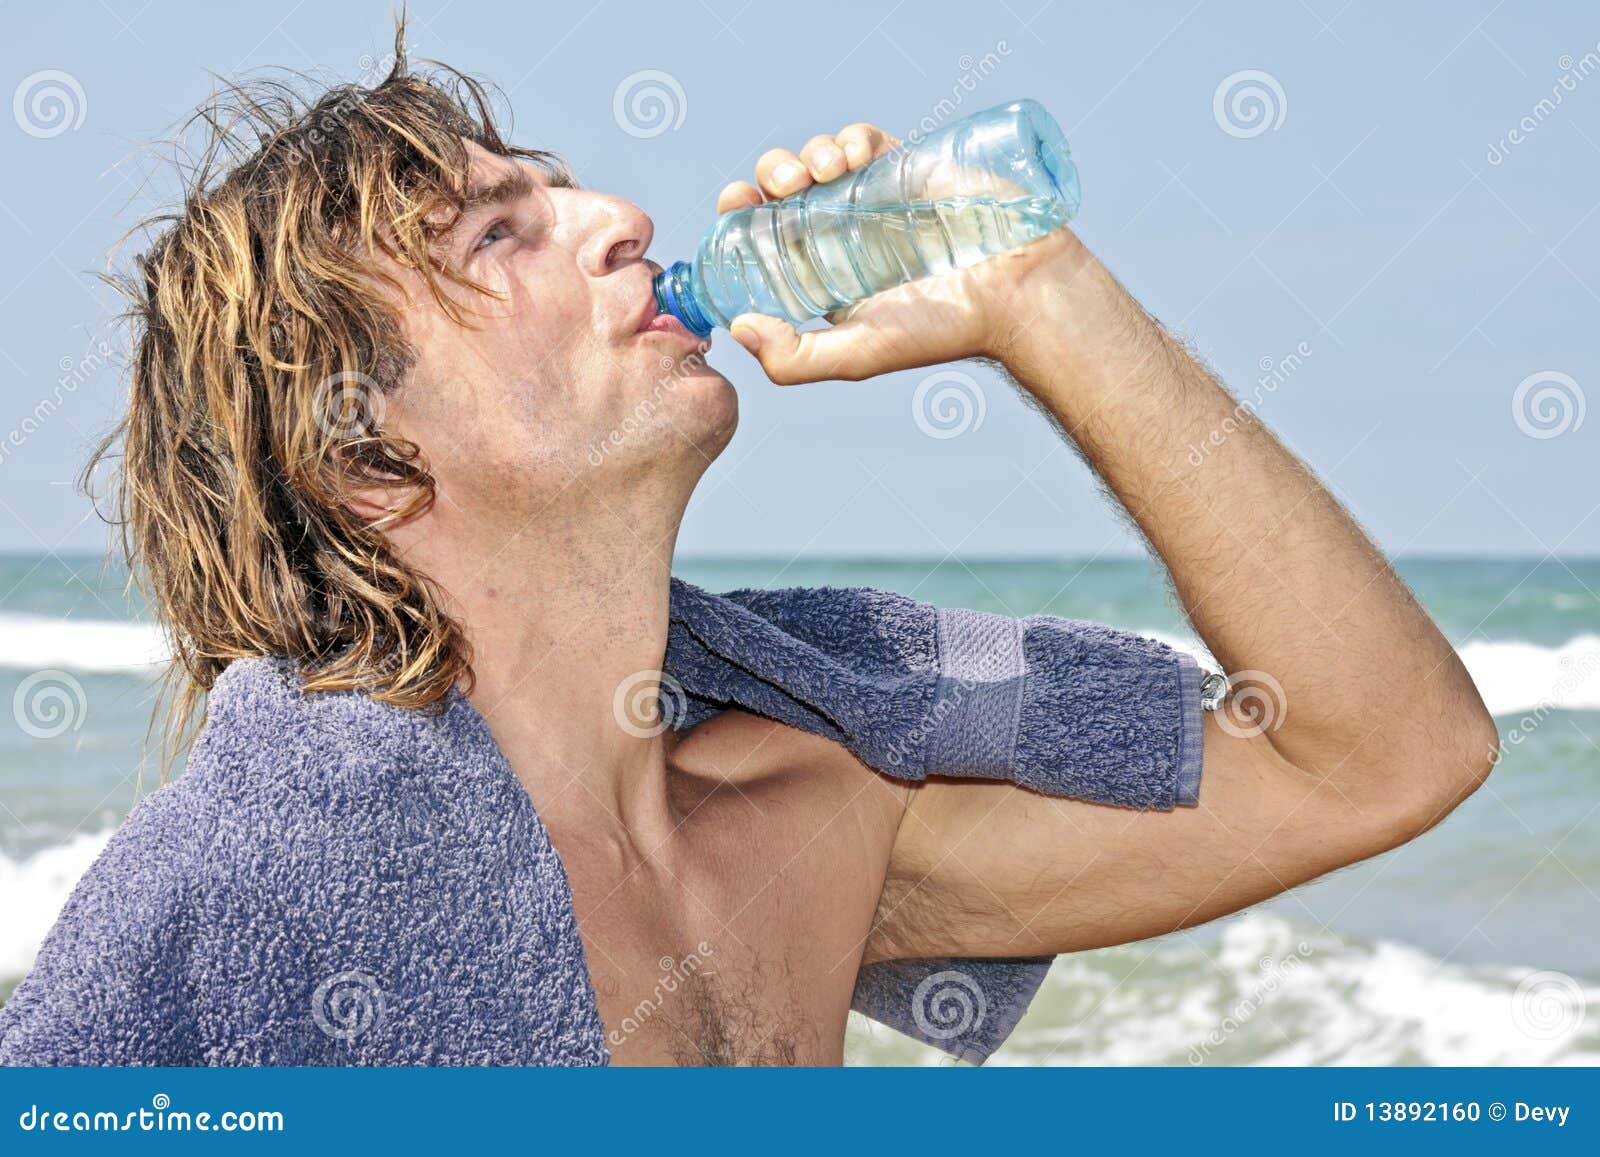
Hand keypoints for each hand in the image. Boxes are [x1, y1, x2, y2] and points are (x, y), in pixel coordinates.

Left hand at [715, 123, 1090, 384]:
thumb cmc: (941, 330)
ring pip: (817, 157)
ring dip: (805, 153)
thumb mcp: (857, 355)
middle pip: (783, 189)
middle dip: (770, 174)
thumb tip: (737, 326)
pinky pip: (863, 138)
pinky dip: (848, 137)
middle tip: (783, 187)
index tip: (736, 203)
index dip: (742, 214)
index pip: (764, 236)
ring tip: (818, 171)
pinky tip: (849, 156)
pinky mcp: (907, 167)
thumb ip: (794, 357)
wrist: (1014, 292)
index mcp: (822, 273)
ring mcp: (874, 197)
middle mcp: (842, 233)